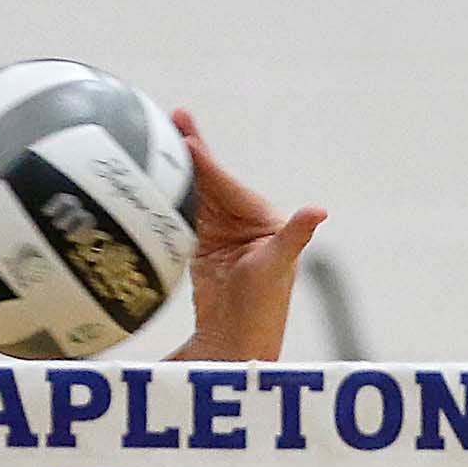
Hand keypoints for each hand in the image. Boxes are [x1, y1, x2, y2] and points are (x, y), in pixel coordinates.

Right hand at [168, 109, 323, 366]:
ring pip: (194, 197)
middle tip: (172, 119)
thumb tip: (317, 211)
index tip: (185, 140)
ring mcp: (219, 236)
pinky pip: (181, 220)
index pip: (228, 186)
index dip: (205, 163)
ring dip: (176, 172)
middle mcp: (241, 223)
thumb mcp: (277, 267)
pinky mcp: (200, 252)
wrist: (234, 347)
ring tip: (154, 142)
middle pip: (210, 183)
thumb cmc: (263, 310)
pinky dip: (167, 201)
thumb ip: (293, 235)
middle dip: (190, 153)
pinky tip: (150, 184)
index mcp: (262, 220)